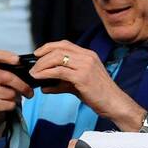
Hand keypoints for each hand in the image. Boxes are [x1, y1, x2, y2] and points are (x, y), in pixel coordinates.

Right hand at [0, 49, 33, 141]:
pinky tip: (10, 104)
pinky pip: (8, 104)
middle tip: (30, 92)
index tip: (18, 60)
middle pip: (7, 77)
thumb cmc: (7, 89)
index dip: (6, 56)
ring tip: (17, 98)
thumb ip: (19, 72)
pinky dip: (13, 105)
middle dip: (23, 86)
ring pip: (9, 93)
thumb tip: (36, 71)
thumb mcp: (12, 78)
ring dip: (18, 97)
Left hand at [30, 40, 145, 131]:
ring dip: (41, 65)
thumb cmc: (99, 95)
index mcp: (89, 55)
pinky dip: (46, 74)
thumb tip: (45, 86)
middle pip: (58, 49)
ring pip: (56, 58)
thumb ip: (62, 83)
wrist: (115, 104)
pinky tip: (39, 78)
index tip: (37, 54)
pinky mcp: (82, 77)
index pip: (64, 43)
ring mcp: (85, 65)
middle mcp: (87, 57)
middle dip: (41, 57)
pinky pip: (58, 71)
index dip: (48, 46)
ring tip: (33, 73)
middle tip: (32, 67)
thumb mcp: (79, 85)